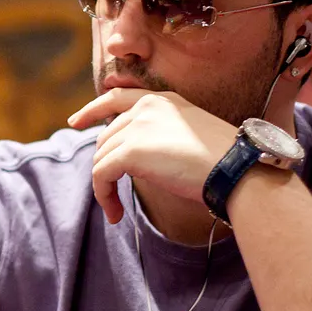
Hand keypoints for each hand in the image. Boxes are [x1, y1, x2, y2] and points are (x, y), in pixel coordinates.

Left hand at [68, 89, 237, 224]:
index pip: (117, 97)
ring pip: (101, 157)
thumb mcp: (190, 135)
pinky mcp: (131, 151)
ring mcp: (137, 126)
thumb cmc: (223, 162)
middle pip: (107, 137)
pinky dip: (103, 195)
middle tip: (110, 191)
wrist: (236, 169)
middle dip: (104, 165)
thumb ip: (160, 135)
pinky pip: (101, 174)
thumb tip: (133, 156)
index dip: (92, 110)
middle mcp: (147, 107)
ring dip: (104, 185)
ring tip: (116, 209)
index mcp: (163, 100)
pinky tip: (115, 213)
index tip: (75, 122)